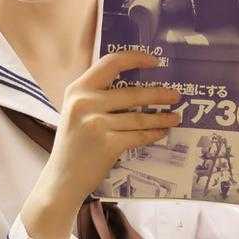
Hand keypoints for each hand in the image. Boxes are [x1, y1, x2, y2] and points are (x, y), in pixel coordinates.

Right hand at [46, 51, 180, 202]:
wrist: (62, 179)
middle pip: (132, 93)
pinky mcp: (107, 144)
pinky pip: (138, 136)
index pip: (110, 63)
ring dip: (161, 117)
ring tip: (175, 117)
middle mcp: (85, 103)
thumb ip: (96, 97)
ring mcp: (96, 124)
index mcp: (77, 90)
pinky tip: (162, 132)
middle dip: (159, 94)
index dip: (135, 58)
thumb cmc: (73, 145)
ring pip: (138, 117)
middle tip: (175, 95)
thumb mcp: (76, 112)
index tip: (155, 61)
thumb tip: (134, 89)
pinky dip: (153, 134)